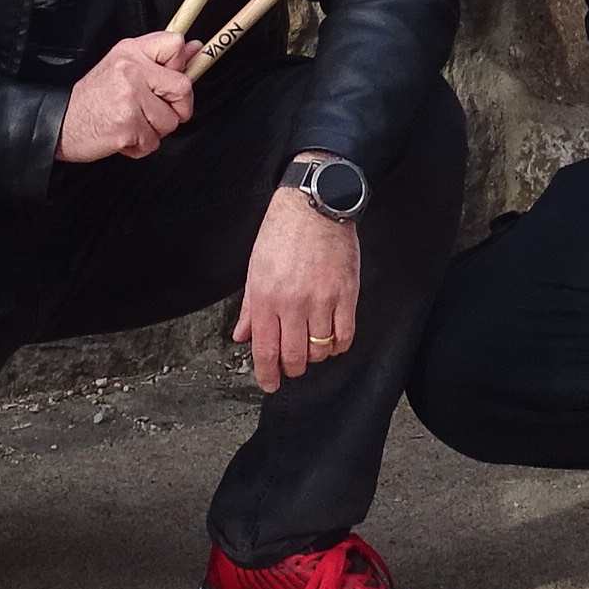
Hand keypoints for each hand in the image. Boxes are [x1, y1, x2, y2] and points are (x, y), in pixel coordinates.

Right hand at [57, 31, 196, 161]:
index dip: (180, 67)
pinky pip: (153, 142)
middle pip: (183, 87)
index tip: (169, 80)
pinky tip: (124, 136)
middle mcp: (131, 69)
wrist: (60, 122)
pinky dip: (140, 146)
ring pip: (170, 121)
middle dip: (175, 108)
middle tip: (153, 111)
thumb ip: (160, 59)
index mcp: (131, 51)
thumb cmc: (93, 98)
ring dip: (154, 130)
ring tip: (132, 123)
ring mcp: (130, 97)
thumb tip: (195, 49)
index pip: (175, 44)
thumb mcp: (122, 66)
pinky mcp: (127, 125)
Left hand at [232, 180, 359, 392]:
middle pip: (294, 357)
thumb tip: (243, 335)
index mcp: (266, 296)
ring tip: (312, 345)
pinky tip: (332, 339)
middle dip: (292, 368)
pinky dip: (338, 345)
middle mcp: (293, 302)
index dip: (267, 375)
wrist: (313, 205)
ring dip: (315, 355)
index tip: (270, 384)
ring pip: (320, 350)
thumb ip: (251, 307)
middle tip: (291, 365)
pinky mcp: (346, 293)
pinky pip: (345, 335)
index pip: (265, 350)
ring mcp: (322, 299)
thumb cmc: (282, 232)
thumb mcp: (255, 268)